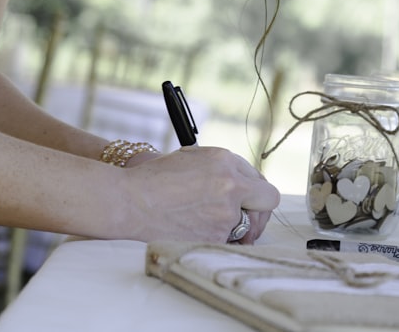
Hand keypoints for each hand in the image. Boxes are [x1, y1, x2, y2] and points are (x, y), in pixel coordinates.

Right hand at [122, 146, 279, 243]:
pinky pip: (230, 241)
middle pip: (268, 201)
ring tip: (213, 224)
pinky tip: (199, 232)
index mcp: (225, 161)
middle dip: (259, 211)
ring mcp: (225, 213)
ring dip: (238, 226)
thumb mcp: (192, 158)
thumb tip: (243, 178)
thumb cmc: (154, 179)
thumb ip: (222, 166)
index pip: (259, 178)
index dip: (254, 190)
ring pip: (249, 225)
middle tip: (247, 218)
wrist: (130, 202)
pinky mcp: (216, 237)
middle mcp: (231, 185)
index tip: (247, 198)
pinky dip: (219, 240)